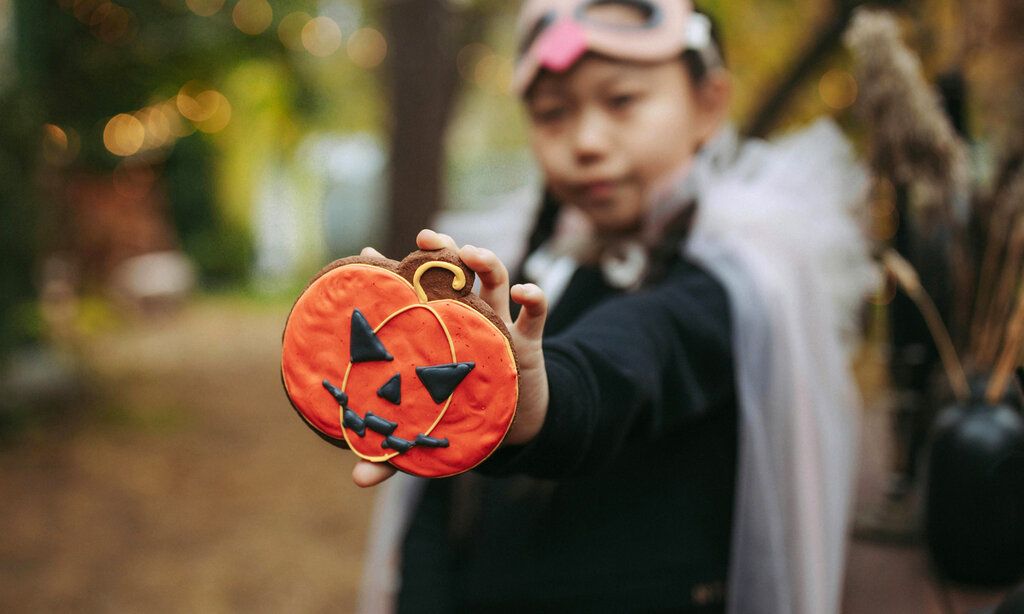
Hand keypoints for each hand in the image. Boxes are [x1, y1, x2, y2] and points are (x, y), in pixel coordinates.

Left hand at [350, 230, 549, 486]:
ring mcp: (499, 324)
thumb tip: (357, 479)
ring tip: (469, 252)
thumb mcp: (430, 431)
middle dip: (441, 249)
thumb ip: (396, 454)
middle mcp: (467, 319)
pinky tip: (524, 291)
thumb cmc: (466, 417)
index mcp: (437, 331)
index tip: (366, 256)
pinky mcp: (528, 341)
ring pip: (493, 278)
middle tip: (424, 240)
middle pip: (454, 271)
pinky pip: (537, 310)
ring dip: (484, 259)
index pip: (410, 292)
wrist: (517, 428)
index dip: (389, 271)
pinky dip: (533, 295)